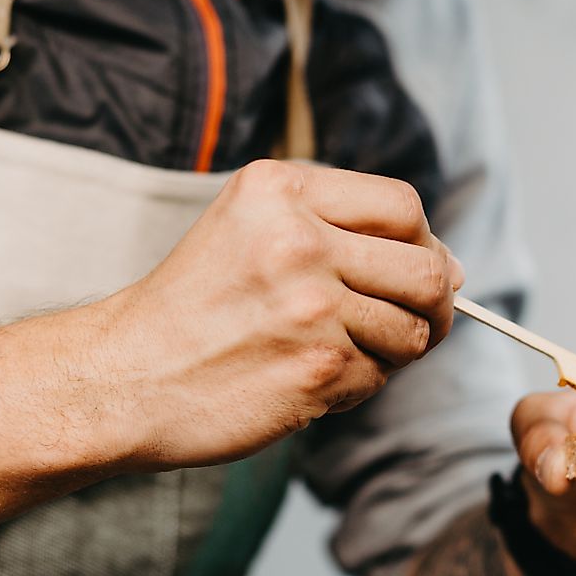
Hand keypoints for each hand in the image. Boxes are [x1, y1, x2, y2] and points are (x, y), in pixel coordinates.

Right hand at [100, 161, 459, 469]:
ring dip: (393, 350)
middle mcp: (297, 240)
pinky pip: (378, 377)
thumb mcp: (249, 227)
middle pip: (427, 270)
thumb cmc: (194, 307)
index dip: (425, 243)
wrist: (124, 377)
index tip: (418, 268)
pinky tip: (309, 379)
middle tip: (414, 322)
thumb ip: (340, 228)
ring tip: (343, 351)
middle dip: (434, 304)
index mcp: (280, 190)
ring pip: (413, 331)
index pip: (404, 206)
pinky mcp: (316, 369)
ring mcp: (310, 307)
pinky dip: (357, 385)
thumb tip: (452, 269)